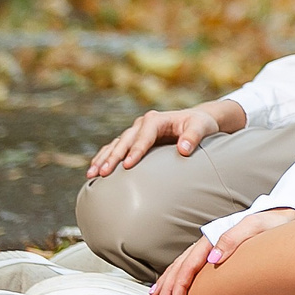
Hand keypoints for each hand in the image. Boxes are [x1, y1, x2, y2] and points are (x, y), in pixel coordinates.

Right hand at [89, 101, 241, 179]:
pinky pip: (115, 149)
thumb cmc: (200, 125)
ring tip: (92, 174)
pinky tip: (94, 171)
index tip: (128, 165)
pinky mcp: (133, 141)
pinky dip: (104, 158)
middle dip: (113, 157)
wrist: (196, 121)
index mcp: (156, 119)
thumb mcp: (202, 127)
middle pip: (124, 141)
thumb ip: (194, 136)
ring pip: (115, 145)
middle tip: (103, 173)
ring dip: (103, 159)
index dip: (136, 150)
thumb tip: (184, 149)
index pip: (144, 136)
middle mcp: (142, 124)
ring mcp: (135, 132)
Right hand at [151, 207, 294, 294]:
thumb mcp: (257, 226)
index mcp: (214, 238)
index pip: (190, 265)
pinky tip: (168, 284)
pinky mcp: (214, 249)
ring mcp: (209, 246)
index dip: (180, 285)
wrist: (282, 212)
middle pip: (180, 267)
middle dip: (168, 289)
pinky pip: (188, 264)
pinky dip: (175, 275)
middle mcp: (207, 242)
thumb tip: (213, 258)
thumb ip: (234, 238)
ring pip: (180, 265)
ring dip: (167, 283)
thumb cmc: (271, 222)